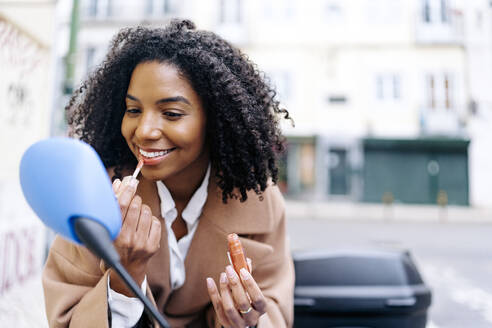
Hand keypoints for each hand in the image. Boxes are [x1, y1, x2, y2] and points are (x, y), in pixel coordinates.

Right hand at [110, 176, 161, 295]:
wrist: (126, 270)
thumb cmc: (114, 244)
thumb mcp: (107, 227)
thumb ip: (111, 204)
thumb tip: (118, 182)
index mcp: (113, 234)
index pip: (121, 206)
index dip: (127, 190)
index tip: (131, 181)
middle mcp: (127, 240)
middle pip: (136, 206)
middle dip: (135, 199)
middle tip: (133, 202)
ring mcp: (142, 244)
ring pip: (147, 212)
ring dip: (143, 209)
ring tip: (138, 215)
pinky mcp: (153, 246)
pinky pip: (156, 222)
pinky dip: (151, 219)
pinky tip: (144, 225)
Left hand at [206, 259, 266, 327]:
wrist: (242, 318)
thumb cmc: (248, 299)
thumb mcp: (251, 289)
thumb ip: (248, 276)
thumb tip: (245, 260)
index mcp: (261, 308)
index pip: (257, 298)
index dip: (250, 284)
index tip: (242, 270)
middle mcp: (251, 318)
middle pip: (242, 302)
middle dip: (235, 284)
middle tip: (229, 269)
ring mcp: (238, 323)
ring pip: (229, 307)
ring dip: (225, 289)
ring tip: (223, 275)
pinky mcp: (225, 323)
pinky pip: (217, 308)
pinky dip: (213, 293)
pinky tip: (210, 280)